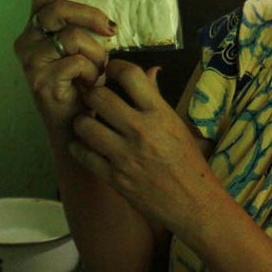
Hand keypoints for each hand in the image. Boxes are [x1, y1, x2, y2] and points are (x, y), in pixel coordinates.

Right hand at [13, 0, 116, 132]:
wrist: (76, 127)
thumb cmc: (82, 86)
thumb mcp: (85, 51)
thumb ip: (89, 29)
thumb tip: (113, 16)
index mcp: (36, 27)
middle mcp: (27, 40)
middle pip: (59, 9)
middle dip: (91, 15)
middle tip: (111, 29)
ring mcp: (30, 60)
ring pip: (73, 37)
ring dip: (95, 54)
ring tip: (97, 71)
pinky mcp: (40, 80)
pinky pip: (77, 62)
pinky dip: (91, 73)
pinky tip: (90, 86)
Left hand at [68, 59, 220, 235]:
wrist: (193, 204)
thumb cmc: (188, 163)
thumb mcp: (177, 125)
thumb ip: (156, 98)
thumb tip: (150, 71)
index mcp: (160, 114)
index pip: (130, 75)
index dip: (115, 67)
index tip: (110, 71)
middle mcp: (141, 131)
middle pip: (99, 96)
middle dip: (92, 94)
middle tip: (94, 99)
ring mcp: (125, 155)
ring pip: (84, 124)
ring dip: (81, 120)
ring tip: (87, 122)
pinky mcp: (114, 178)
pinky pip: (82, 154)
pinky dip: (78, 147)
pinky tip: (85, 145)